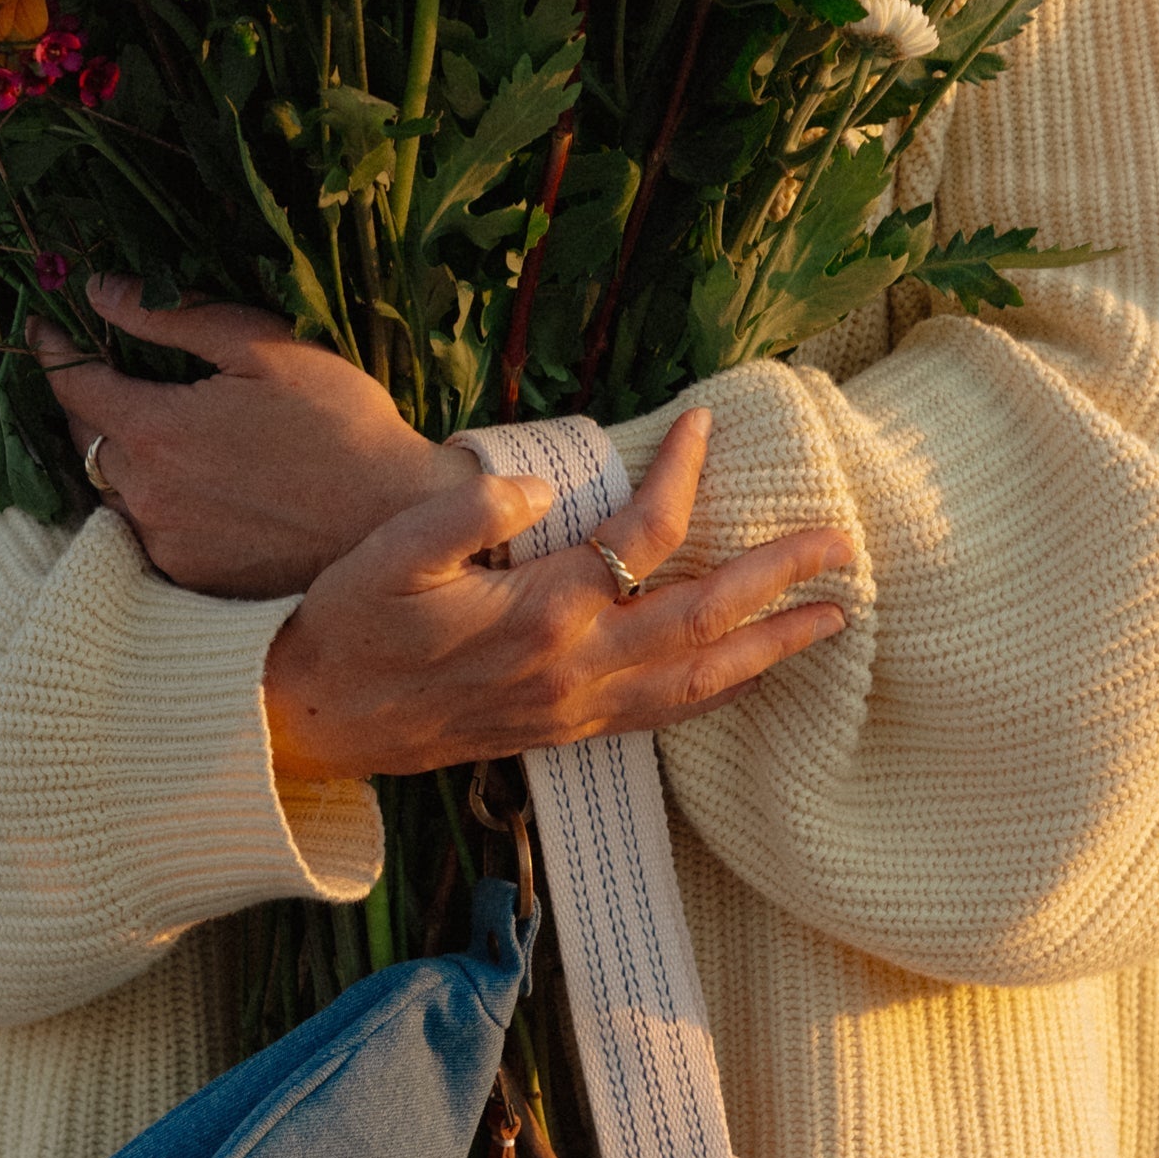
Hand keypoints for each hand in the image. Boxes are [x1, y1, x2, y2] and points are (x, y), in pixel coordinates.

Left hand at [28, 279, 474, 599]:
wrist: (393, 521)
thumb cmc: (342, 424)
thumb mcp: (262, 348)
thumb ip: (172, 317)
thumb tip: (100, 291)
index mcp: (155, 432)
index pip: (72, 385)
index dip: (54, 350)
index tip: (46, 328)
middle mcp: (146, 497)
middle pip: (83, 443)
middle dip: (83, 403)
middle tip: (97, 372)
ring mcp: (166, 545)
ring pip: (113, 492)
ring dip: (116, 457)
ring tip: (142, 428)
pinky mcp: (191, 580)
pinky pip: (146, 533)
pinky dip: (150, 503)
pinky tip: (184, 483)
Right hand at [263, 412, 852, 780]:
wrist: (315, 724)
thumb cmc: (347, 629)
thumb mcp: (389, 553)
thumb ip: (467, 511)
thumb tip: (544, 494)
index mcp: (541, 613)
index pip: (642, 537)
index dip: (682, 477)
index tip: (706, 425)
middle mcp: (574, 668)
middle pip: (703, 619)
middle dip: (779, 581)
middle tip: (843, 548)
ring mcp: (574, 709)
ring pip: (698, 683)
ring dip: (770, 650)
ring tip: (831, 621)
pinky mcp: (563, 732)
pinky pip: (664, 717)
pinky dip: (718, 693)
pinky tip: (745, 676)